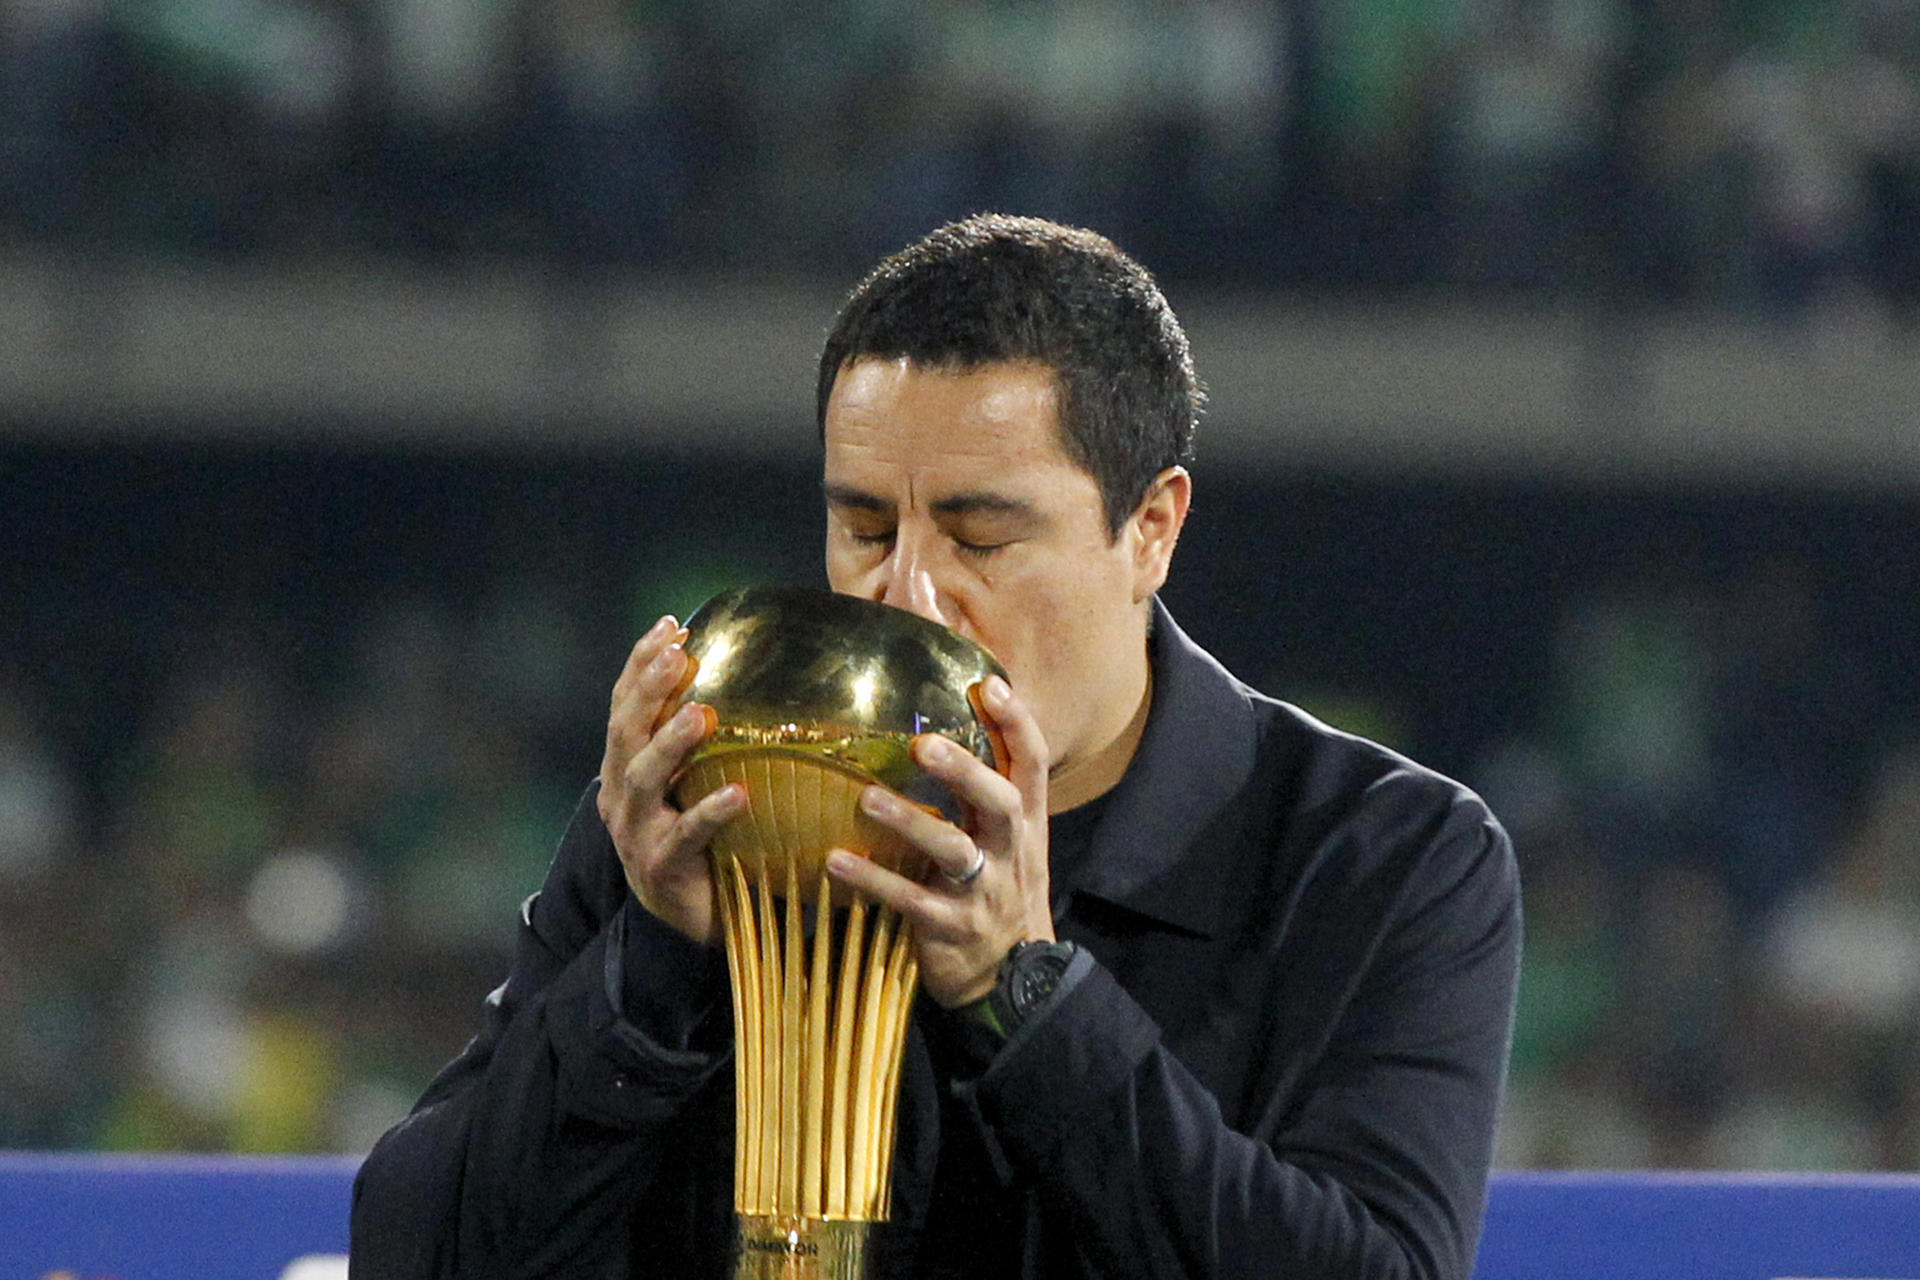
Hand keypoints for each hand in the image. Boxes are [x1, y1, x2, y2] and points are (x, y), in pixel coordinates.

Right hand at [598, 614, 748, 945]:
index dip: (641, 663)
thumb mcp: (695, 781)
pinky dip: (709, 813)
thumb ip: (707, 739)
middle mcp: (621, 796)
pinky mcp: (661, 869)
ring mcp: (636, 833)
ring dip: (670, 742)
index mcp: (624, 767)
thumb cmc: (704, 837)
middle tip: (677, 654)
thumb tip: (756, 676)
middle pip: (625, 732)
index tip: (670, 625)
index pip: (625, 704)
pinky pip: (685, 836)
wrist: (690, 917)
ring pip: (642, 779)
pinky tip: (739, 794)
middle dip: (648, 688)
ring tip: (700, 713)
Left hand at [825, 675, 1052, 1007]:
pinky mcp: (950, 926)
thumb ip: (986, 789)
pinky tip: (836, 862)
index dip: (1015, 721)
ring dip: (910, 822)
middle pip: (1000, 801)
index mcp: (1026, 821)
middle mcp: (1011, 850)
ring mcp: (983, 890)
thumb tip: (945, 727)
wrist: (1013, 975)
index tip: (987, 683)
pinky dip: (874, 880)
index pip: (1033, 762)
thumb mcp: (1009, 839)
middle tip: (924, 745)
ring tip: (867, 799)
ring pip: (953, 851)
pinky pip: (911, 901)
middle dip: (966, 771)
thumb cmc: (1000, 889)